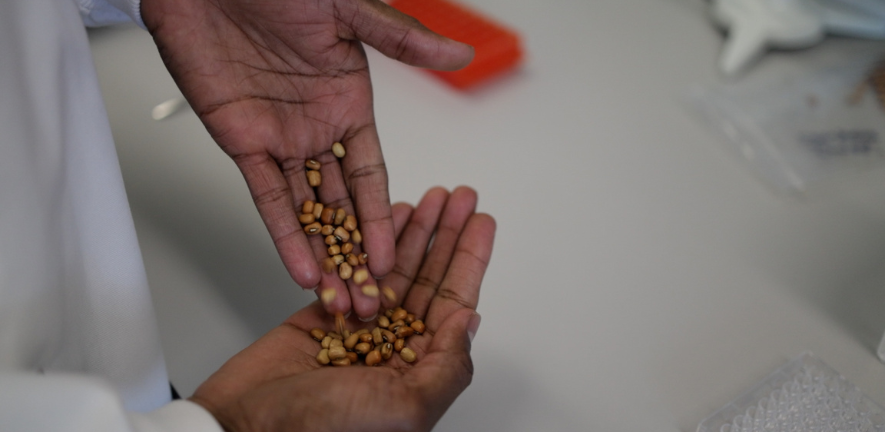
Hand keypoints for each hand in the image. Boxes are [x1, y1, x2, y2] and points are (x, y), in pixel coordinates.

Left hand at [140, 0, 473, 317]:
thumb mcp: (348, 10)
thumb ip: (401, 41)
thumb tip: (460, 52)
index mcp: (350, 105)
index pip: (373, 174)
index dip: (382, 219)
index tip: (392, 260)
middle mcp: (318, 130)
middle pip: (342, 204)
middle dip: (354, 253)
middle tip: (367, 297)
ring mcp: (281, 140)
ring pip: (306, 210)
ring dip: (321, 254)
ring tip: (337, 297)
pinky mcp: (242, 143)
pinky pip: (265, 196)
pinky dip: (282, 232)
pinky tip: (301, 267)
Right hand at [189, 187, 493, 431]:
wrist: (247, 427)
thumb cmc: (324, 430)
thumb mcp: (405, 407)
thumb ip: (446, 366)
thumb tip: (469, 322)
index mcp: (419, 370)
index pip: (453, 303)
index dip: (469, 260)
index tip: (481, 222)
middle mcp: (394, 346)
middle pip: (428, 278)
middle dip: (446, 235)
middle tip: (461, 196)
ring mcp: (360, 328)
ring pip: (395, 269)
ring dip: (415, 232)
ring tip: (432, 197)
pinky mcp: (323, 315)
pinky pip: (354, 270)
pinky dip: (370, 242)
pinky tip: (387, 217)